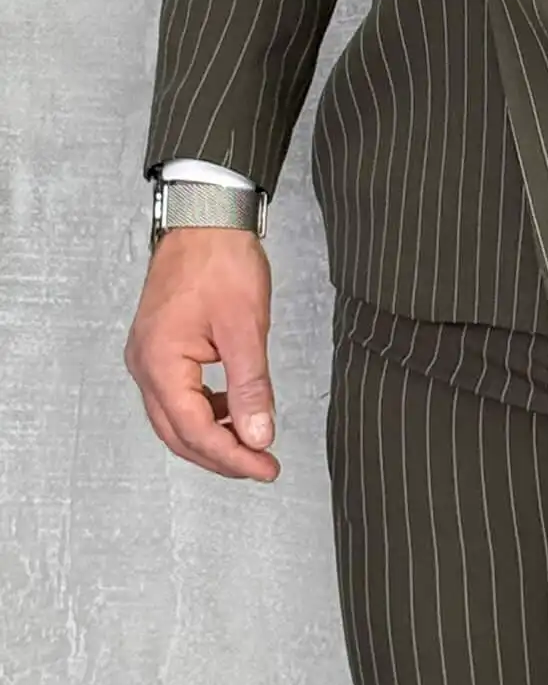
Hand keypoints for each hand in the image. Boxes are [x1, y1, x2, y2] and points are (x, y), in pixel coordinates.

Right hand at [123, 227, 279, 480]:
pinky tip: (235, 409)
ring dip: (213, 435)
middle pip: (178, 433)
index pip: (194, 431)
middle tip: (262, 466)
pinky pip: (179, 394)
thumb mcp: (246, 327)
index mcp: (160, 363)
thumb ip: (250, 388)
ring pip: (176, 417)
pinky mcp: (160, 346)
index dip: (231, 457)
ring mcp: (148, 356)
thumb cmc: (221, 260)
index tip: (266, 467)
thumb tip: (258, 437)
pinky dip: (207, 409)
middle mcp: (144, 365)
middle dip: (221, 455)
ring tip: (253, 442)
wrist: (206, 217)